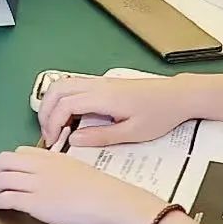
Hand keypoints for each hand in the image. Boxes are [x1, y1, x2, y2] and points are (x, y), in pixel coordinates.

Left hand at [0, 148, 163, 223]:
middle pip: (4, 161)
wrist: (114, 203)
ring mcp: (36, 184)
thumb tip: (57, 182)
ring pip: (1, 179)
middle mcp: (40, 167)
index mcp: (53, 157)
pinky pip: (7, 198)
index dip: (12, 164)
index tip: (12, 176)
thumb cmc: (105, 191)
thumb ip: (63, 172)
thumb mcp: (80, 171)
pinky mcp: (35, 203)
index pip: (21, 152)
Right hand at [36, 72, 198, 149]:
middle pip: (57, 90)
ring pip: (62, 84)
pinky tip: (69, 116)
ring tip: (55, 126)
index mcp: (103, 97)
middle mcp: (97, 85)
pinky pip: (73, 85)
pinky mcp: (103, 83)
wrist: (177, 95)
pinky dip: (62, 99)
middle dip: (45, 112)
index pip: (65, 105)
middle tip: (49, 135)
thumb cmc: (159, 115)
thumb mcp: (133, 133)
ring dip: (51, 103)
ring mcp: (99, 81)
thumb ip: (101, 137)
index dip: (53, 123)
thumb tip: (74, 139)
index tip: (53, 142)